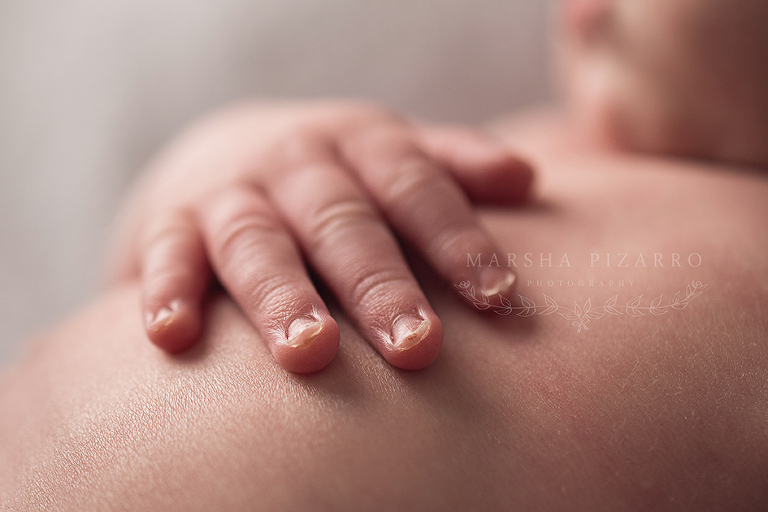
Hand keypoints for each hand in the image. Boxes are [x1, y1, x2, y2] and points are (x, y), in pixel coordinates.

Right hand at [110, 100, 532, 372]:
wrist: (225, 152)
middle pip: (343, 224)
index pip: (416, 188)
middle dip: (379, 285)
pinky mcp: (174, 222)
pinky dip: (168, 289)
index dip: (457, 240)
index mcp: (362, 144)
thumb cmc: (334, 174)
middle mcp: (299, 164)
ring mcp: (234, 193)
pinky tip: (173, 335)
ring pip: (258, 242)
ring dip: (282, 296)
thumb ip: (453, 164)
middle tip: (417, 347)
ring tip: (311, 353)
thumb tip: (526, 178)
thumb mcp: (389, 155)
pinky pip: (167, 253)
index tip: (497, 298)